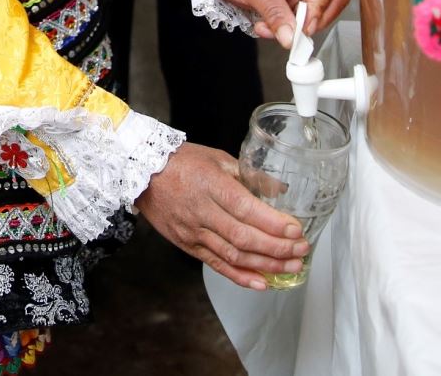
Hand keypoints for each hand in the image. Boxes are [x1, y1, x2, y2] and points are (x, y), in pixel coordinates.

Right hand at [134, 143, 309, 289]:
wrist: (139, 172)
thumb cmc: (179, 161)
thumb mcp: (217, 158)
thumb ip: (249, 176)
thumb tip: (278, 191)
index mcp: (210, 185)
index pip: (247, 210)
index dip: (274, 224)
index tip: (297, 230)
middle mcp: (201, 212)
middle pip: (244, 238)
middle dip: (277, 248)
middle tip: (301, 251)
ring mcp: (193, 232)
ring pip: (233, 256)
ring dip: (265, 266)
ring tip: (290, 267)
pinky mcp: (188, 245)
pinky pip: (217, 265)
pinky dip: (240, 277)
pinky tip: (261, 283)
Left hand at [221, 0, 349, 48]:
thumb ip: (275, 14)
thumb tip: (291, 38)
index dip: (319, 8)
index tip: (303, 27)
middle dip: (312, 20)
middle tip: (294, 32)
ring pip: (314, 12)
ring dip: (294, 27)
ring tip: (269, 29)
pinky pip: (296, 17)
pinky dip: (284, 26)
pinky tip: (266, 26)